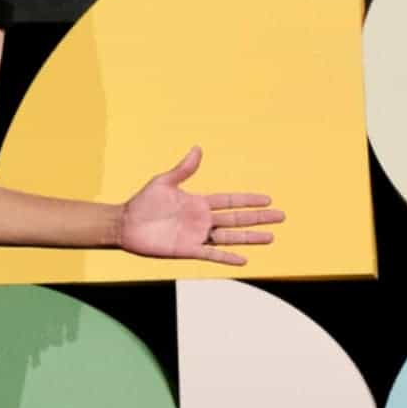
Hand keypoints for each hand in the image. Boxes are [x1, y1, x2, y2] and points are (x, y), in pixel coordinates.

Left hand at [118, 147, 282, 264]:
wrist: (124, 224)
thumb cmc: (142, 202)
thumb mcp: (164, 182)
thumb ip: (183, 169)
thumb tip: (198, 148)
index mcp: (199, 202)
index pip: (230, 201)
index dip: (249, 200)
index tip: (268, 199)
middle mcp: (202, 220)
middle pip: (237, 219)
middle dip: (259, 218)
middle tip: (281, 217)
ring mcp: (197, 235)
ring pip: (230, 237)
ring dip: (250, 238)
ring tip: (271, 237)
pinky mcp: (187, 249)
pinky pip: (211, 254)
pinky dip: (227, 257)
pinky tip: (244, 259)